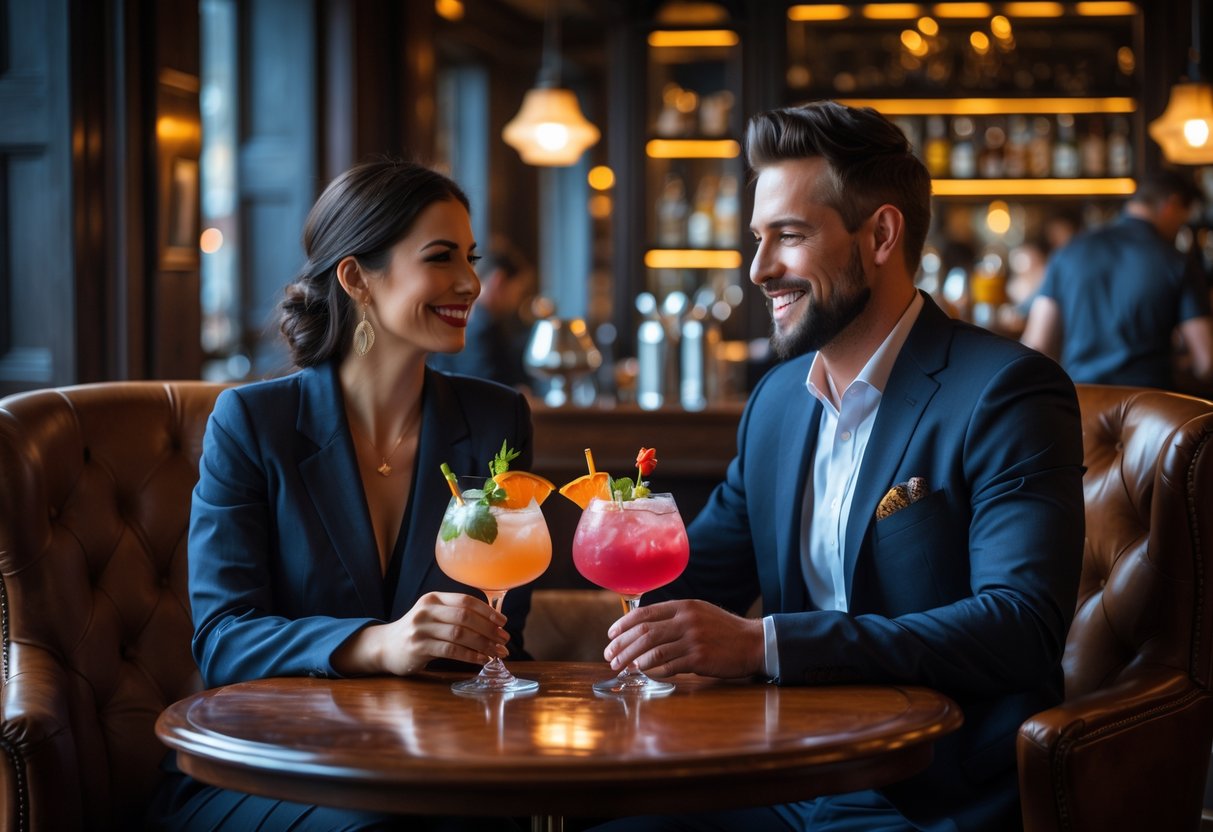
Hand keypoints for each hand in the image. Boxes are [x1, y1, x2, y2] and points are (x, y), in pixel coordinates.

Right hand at [333, 592, 508, 675]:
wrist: (384, 647)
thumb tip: (493, 623)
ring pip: (460, 634)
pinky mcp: (418, 647)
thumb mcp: (433, 616)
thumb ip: (455, 614)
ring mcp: (421, 628)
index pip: (466, 600)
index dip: (488, 611)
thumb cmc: (417, 632)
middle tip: (504, 640)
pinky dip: (471, 655)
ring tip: (498, 652)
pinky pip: (451, 650)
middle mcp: (427, 610)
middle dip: (489, 629)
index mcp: (434, 599)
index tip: (503, 622)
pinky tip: (482, 660)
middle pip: (465, 617)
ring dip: (484, 644)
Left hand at [603, 599, 764, 679]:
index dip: (623, 625)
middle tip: (610, 655)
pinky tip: (643, 673)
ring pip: (653, 650)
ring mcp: (693, 639)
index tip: (611, 635)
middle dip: (622, 645)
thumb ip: (674, 618)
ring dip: (632, 660)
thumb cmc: (723, 630)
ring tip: (621, 667)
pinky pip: (668, 666)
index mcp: (683, 606)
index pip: (644, 613)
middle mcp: (686, 620)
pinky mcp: (699, 658)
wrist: (753, 642)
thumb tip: (644, 629)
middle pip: (644, 632)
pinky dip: (652, 670)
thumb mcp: (699, 613)